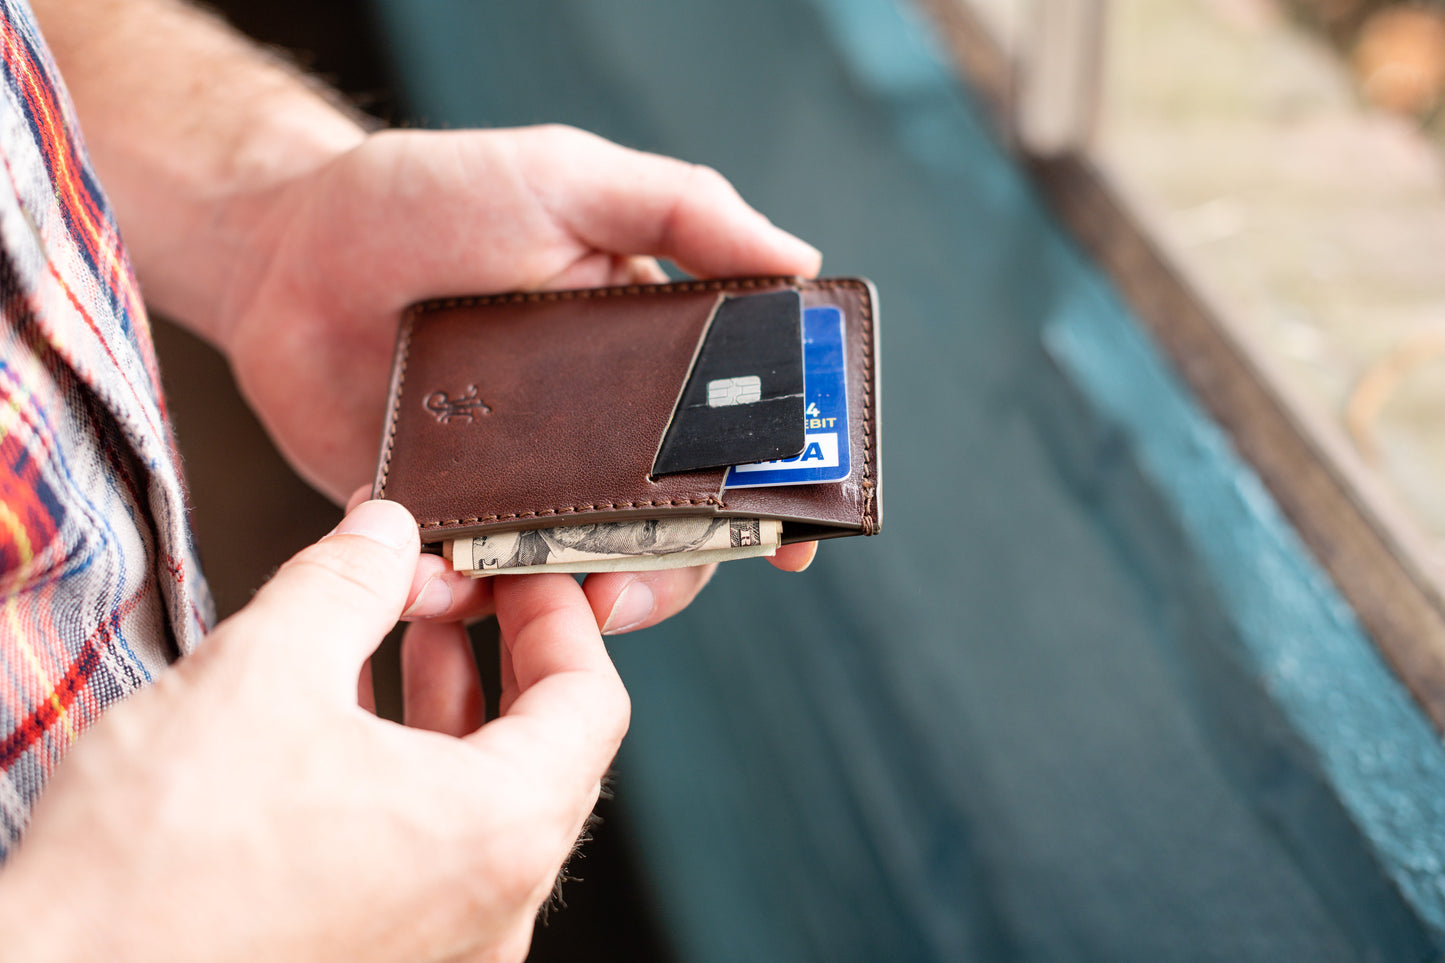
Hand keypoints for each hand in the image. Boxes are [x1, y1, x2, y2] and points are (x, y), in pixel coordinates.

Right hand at [0, 501, 627, 962]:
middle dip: (498, 654)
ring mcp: (441, 953)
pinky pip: (427, 856)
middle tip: (452, 588)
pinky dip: (407, 777)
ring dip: (448, 709)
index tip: (519, 570)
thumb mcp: (262, 672)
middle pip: (544, 753)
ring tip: (394, 633)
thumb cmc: (156, 863)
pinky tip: (343, 719)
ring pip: (481, 806)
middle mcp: (491, 913)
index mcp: (498, 835)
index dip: (560, 617)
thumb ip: (348, 582)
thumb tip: (386, 531)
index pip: (592, 703)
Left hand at [217, 126, 819, 628]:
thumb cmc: (428, 198)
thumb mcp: (567, 179)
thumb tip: (801, 261)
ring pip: (581, 579)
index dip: (773, 494)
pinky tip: (432, 578)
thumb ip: (683, 210)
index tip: (792, 535)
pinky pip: (472, 586)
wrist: (283, 252)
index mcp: (650, 365)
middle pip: (673, 536)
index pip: (735, 443)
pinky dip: (462, 598)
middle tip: (629, 587)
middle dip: (670, 575)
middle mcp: (600, 440)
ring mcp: (523, 490)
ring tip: (529, 591)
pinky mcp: (444, 524)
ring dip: (569, 603)